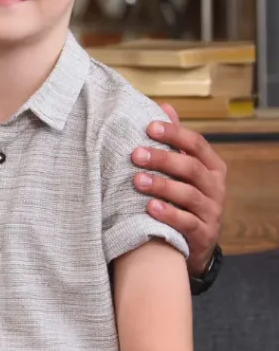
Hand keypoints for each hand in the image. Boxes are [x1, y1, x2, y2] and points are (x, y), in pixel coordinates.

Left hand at [132, 105, 226, 277]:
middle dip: (163, 159)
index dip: (174, 133)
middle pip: (191, 168)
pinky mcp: (204, 234)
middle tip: (135, 154)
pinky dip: (169, 215)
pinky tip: (150, 208)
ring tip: (137, 181)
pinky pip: (187, 223)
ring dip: (162, 186)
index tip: (149, 126)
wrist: (193, 244)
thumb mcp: (183, 171)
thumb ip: (175, 142)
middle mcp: (215, 186)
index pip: (196, 143)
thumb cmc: (182, 199)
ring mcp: (211, 211)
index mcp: (210, 166)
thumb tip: (164, 106)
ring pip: (189, 194)